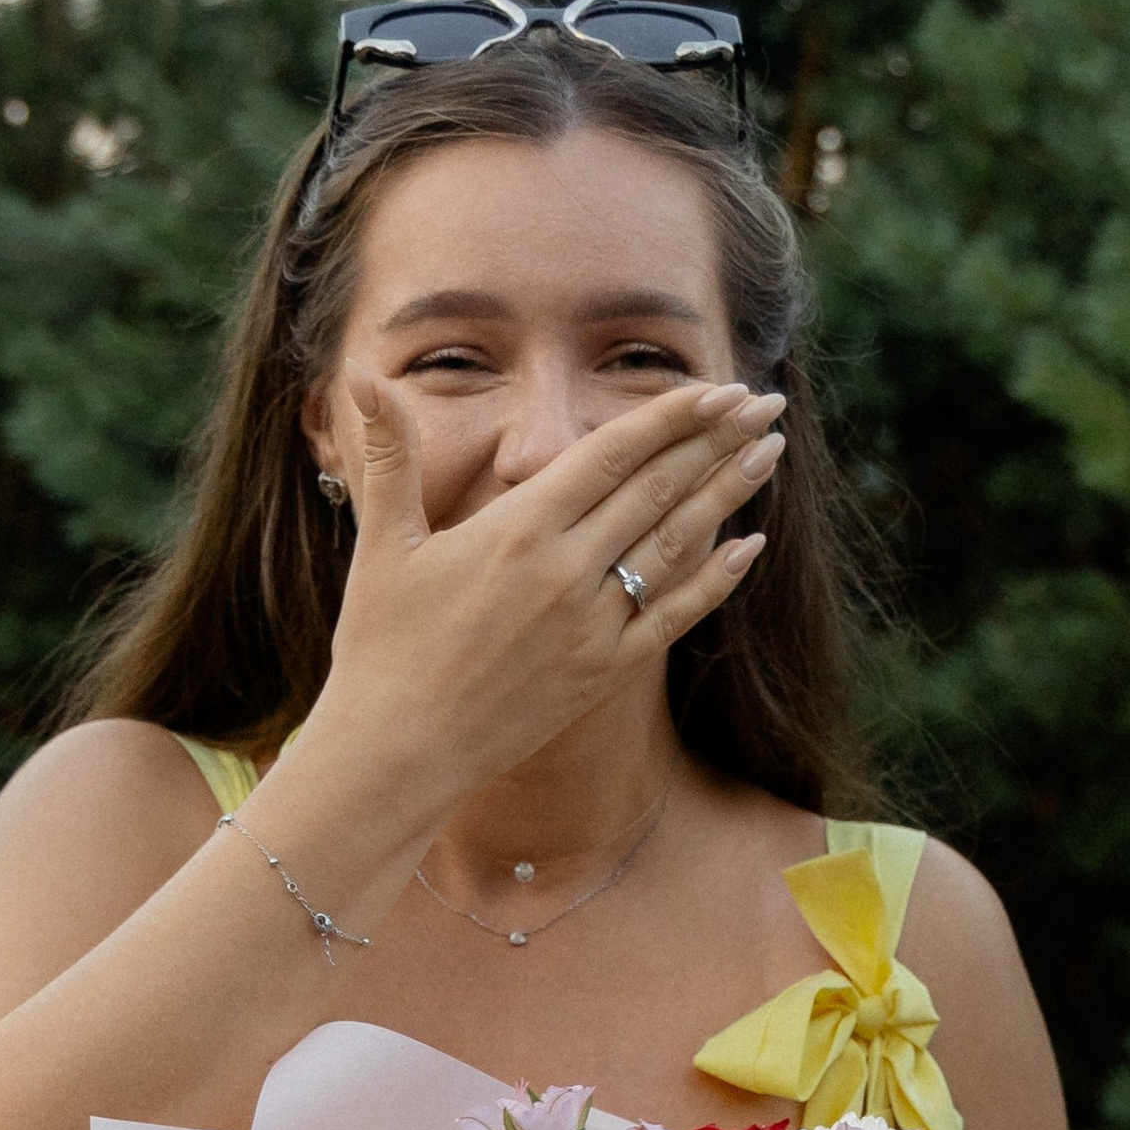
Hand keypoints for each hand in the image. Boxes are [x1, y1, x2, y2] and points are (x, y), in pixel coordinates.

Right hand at [310, 376, 782, 798]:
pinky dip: (716, 580)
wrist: (396, 752)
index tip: (719, 387)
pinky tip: (751, 546)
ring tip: (770, 452)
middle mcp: (566, 572)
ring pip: (677, 545)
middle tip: (766, 401)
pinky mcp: (603, 673)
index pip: (615, 453)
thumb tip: (359, 377)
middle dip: (717, 440)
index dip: (673, 416)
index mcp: (519, 529)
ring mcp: (592, 625)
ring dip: (728, 494)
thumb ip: (390, 454)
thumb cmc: (380, 645)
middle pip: (659, 489)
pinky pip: (675, 616)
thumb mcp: (382, 543)